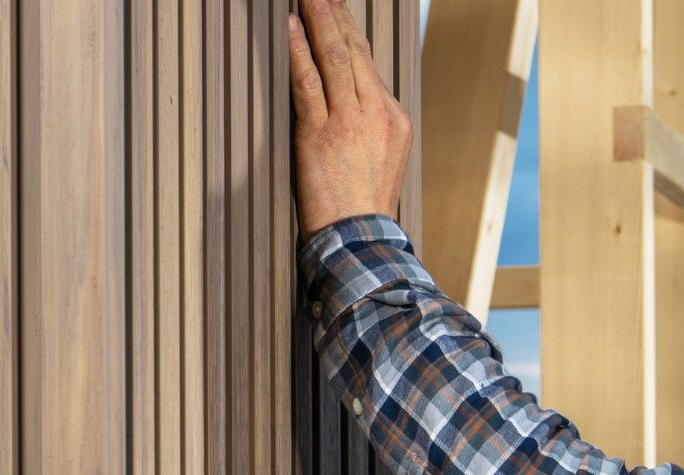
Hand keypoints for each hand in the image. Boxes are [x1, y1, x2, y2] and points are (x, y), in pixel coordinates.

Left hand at [288, 0, 411, 237]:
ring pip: (334, 58)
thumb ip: (369, 129)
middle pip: (353, 50)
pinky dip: (298, 52)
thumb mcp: (383, 162)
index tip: (336, 8)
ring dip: (318, 20)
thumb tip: (350, 106)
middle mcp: (376, 113)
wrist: (362, 242)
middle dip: (334, 13)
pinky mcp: (320, 135)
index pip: (368, 63)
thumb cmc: (365, 210)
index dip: (349, 30)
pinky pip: (308, 83)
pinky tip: (289, 30)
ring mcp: (349, 122)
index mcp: (394, 119)